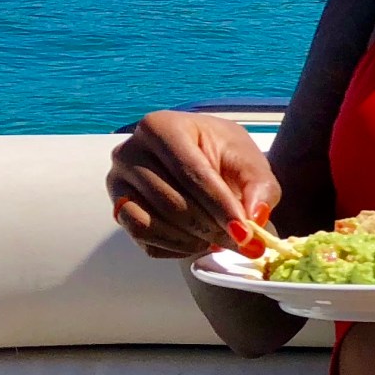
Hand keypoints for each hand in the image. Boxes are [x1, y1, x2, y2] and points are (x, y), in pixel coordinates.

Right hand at [108, 111, 279, 260]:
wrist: (201, 159)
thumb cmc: (223, 156)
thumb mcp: (249, 162)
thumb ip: (259, 187)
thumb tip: (254, 218)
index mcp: (162, 127)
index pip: (191, 173)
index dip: (220, 206)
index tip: (246, 232)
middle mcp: (130, 150)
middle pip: (171, 201)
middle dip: (210, 227)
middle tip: (240, 241)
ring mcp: (117, 180)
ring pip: (151, 222)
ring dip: (191, 239)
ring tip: (219, 239)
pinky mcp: (116, 207)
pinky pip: (141, 236)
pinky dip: (173, 247)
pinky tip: (197, 242)